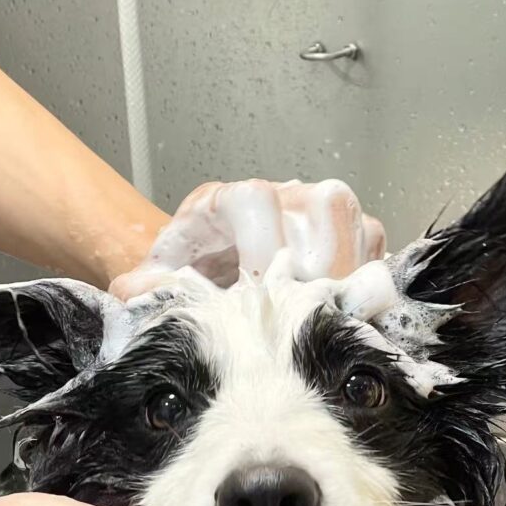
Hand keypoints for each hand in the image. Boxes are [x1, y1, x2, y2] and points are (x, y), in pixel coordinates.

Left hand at [109, 178, 384, 298]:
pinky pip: (374, 244)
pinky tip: (342, 306)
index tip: (259, 290)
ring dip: (345, 272)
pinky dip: (365, 276)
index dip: (263, 246)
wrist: (212, 262)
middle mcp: (282, 193)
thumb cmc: (194, 269)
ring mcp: (320, 208)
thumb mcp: (161, 277)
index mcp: (230, 198)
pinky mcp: (350, 230)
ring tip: (324, 312)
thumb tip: (131, 294)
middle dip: (317, 266)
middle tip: (303, 310)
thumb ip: (145, 286)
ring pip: (354, 223)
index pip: (259, 200)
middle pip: (323, 206)